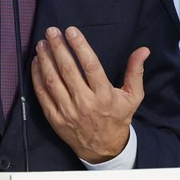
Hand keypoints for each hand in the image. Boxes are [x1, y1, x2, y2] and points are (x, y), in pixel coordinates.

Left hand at [31, 25, 148, 163]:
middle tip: (51, 32)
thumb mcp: (133, 96)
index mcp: (104, 95)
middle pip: (68, 70)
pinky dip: (38, 77)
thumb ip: (136, 71)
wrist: (103, 148)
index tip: (71, 31)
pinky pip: (43, 95)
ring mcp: (67, 111)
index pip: (90, 65)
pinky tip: (36, 63)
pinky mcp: (55, 118)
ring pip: (53, 81)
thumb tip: (143, 50)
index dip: (80, 46)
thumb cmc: (118, 118)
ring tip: (42, 44)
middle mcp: (85, 102)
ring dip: (45, 60)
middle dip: (58, 48)